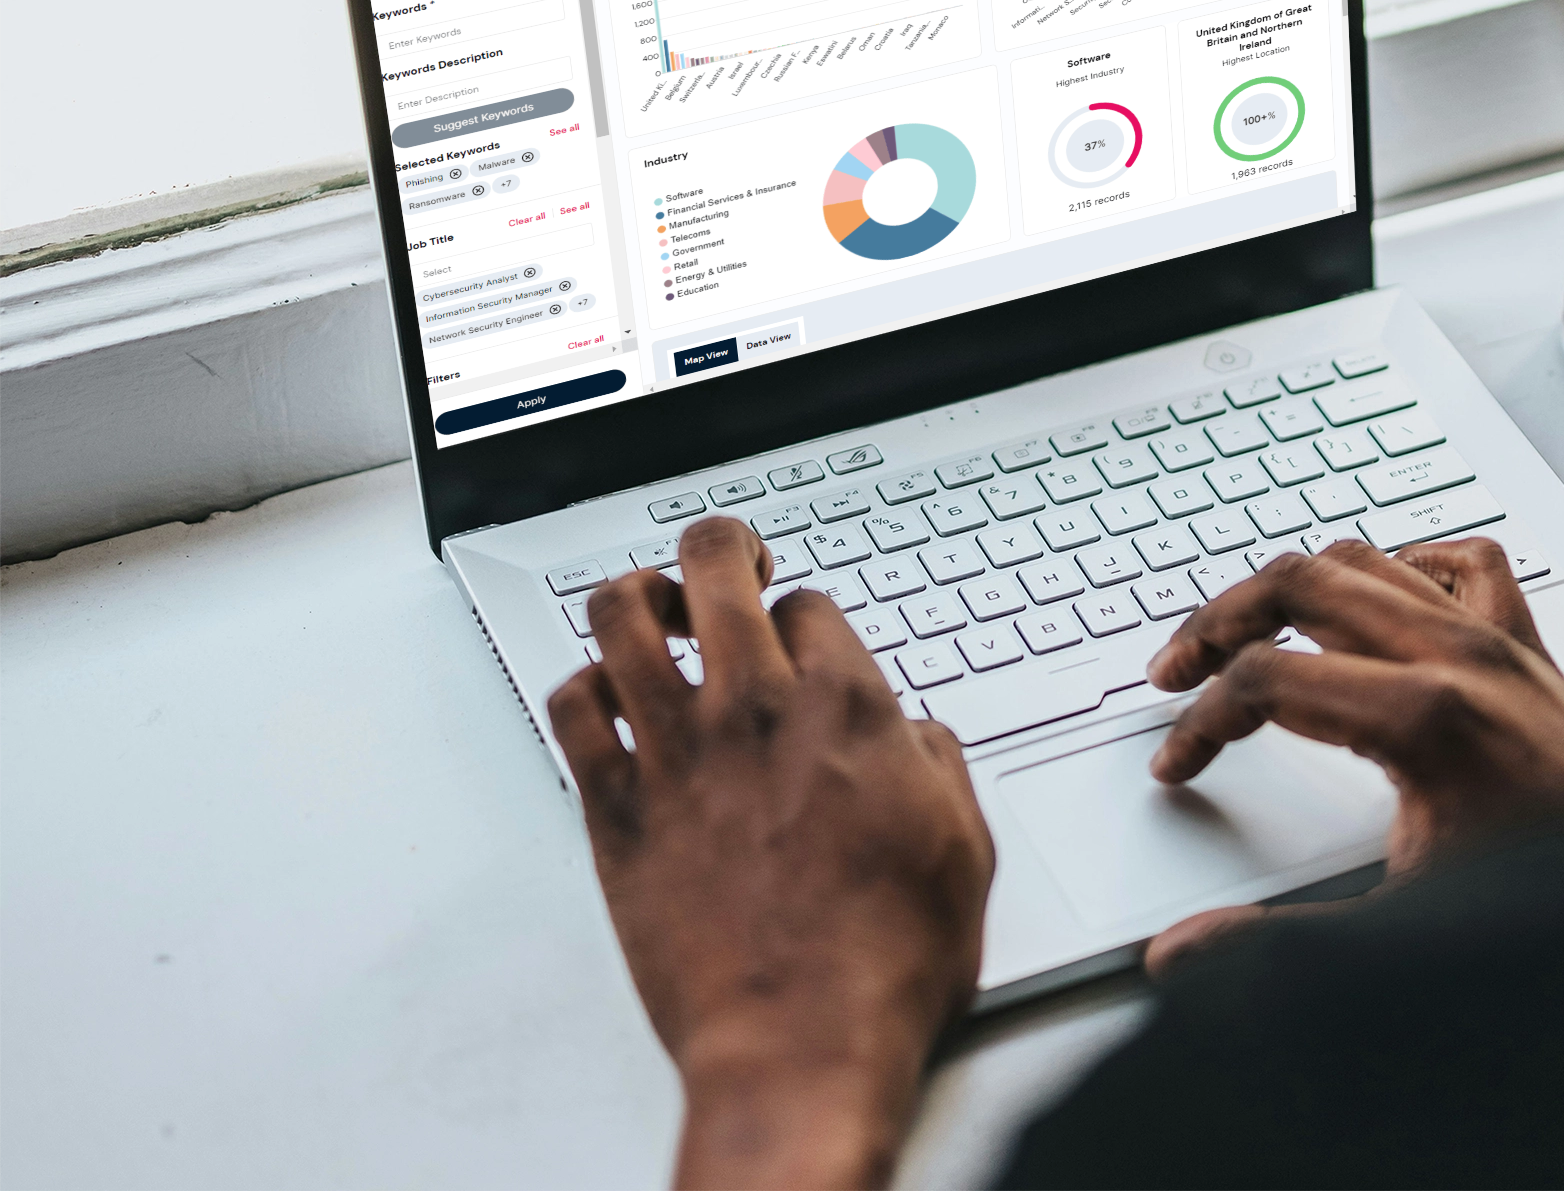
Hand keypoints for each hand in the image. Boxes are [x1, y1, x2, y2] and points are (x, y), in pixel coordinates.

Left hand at [547, 518, 993, 1190]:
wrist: (801, 1044)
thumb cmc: (883, 964)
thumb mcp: (963, 849)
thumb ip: (939, 766)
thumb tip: (916, 736)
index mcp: (848, 707)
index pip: (809, 602)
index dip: (806, 614)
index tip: (805, 640)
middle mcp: (755, 710)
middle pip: (711, 565)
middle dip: (720, 549)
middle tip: (726, 568)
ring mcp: (676, 754)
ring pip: (620, 614)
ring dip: (637, 594)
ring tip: (653, 608)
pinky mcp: (617, 811)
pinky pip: (571, 709)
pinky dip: (582, 687)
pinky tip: (606, 699)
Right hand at [1142, 538, 1563, 972]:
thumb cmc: (1557, 907)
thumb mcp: (1405, 928)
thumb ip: (1281, 940)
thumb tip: (1184, 954)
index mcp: (1425, 717)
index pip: (1268, 680)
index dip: (1203, 723)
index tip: (1179, 766)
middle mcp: (1461, 656)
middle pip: (1301, 582)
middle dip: (1220, 620)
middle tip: (1177, 671)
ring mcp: (1499, 640)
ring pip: (1365, 557)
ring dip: (1291, 587)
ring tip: (1245, 632)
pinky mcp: (1528, 646)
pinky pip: (1458, 562)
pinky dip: (1401, 566)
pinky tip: (1372, 600)